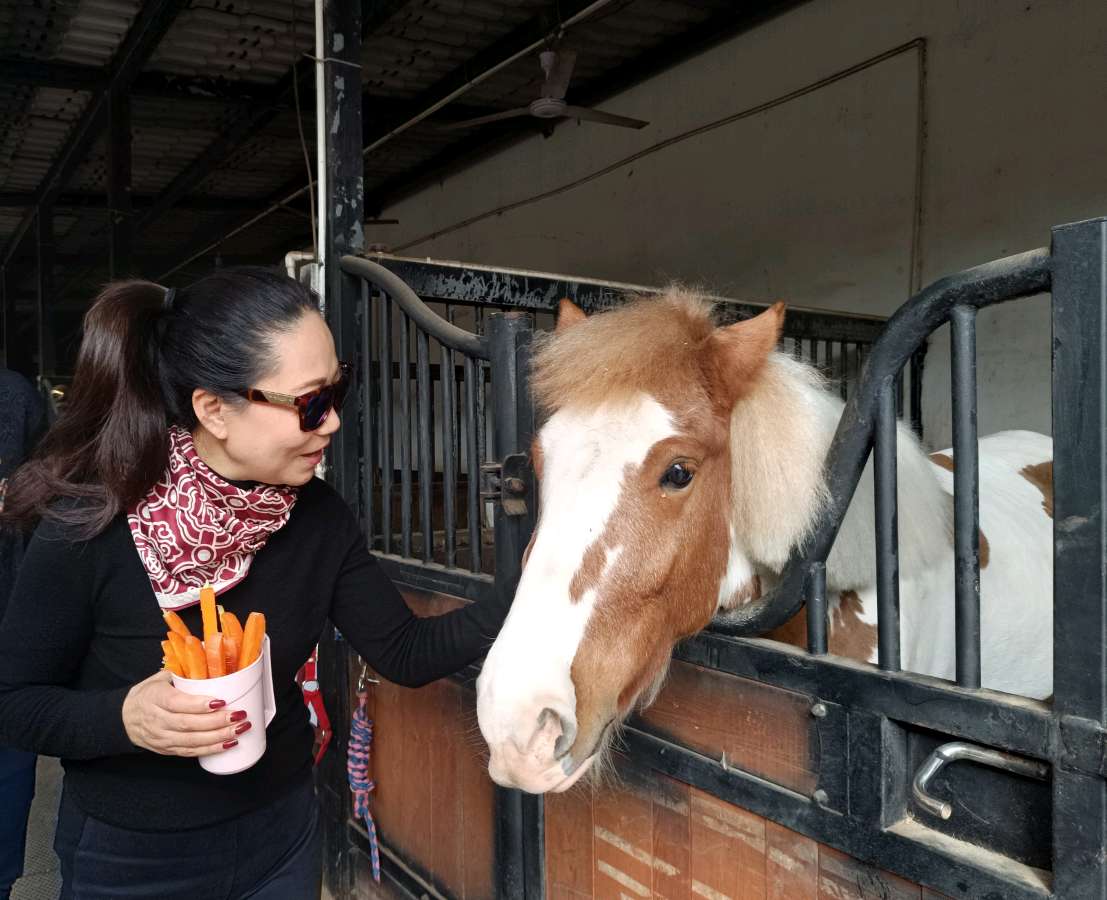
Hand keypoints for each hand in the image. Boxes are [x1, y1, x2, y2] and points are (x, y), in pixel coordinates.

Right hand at [122, 670, 249, 756]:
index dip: (199, 705)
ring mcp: (162, 737)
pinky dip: (210, 749)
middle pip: (188, 724)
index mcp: (155, 698)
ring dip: (218, 737)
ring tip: (240, 730)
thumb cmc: (147, 694)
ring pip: (191, 741)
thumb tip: (208, 657)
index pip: (178, 703)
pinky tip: (228, 744)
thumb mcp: (158, 679)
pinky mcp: (167, 749)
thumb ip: (181, 672)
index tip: (221, 701)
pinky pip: (190, 752)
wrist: (124, 719)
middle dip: (217, 722)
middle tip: (239, 716)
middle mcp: (157, 720)